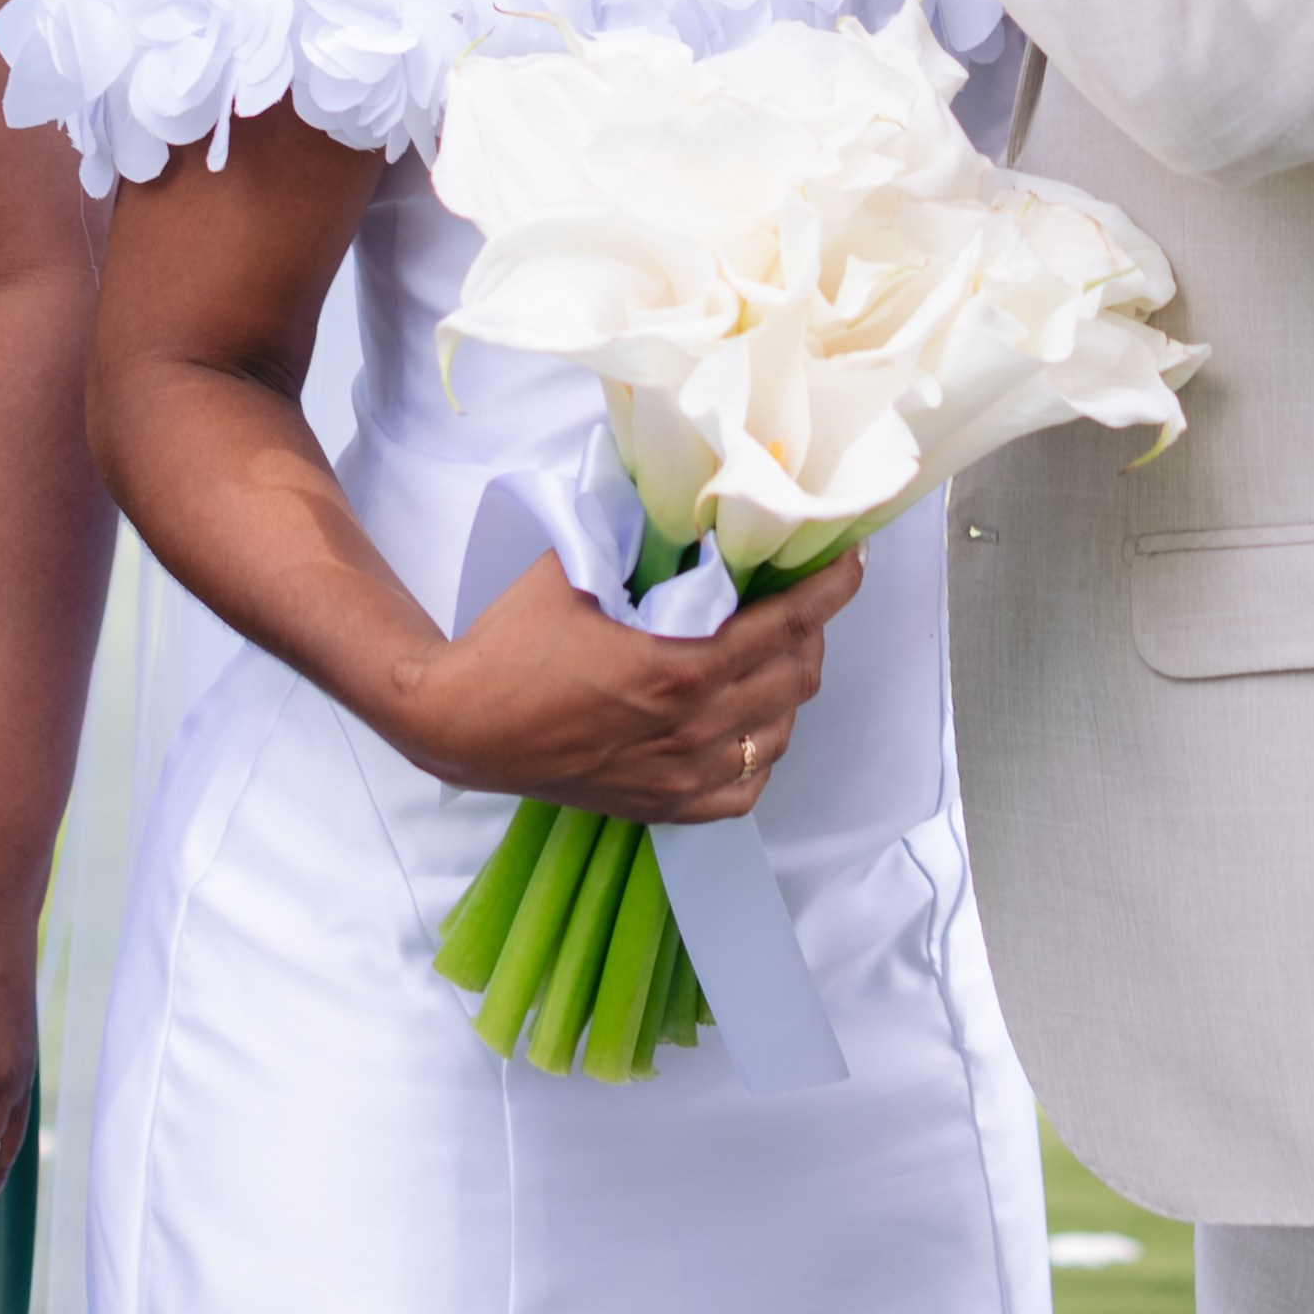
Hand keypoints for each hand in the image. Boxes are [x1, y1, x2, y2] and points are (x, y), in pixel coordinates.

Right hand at [393, 547, 863, 818]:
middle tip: (796, 600)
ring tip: (770, 656)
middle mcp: (691, 728)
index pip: (788, 625)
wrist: (462, 723)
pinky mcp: (663, 805)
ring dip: (788, 689)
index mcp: (679, 667)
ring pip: (780, 732)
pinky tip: (744, 720)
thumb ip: (643, 541)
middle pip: (797, 677)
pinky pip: (745, 788)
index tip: (851, 561)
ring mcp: (680, 774)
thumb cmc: (514, 641)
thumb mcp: (580, 568)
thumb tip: (694, 508)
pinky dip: (758, 751)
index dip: (831, 589)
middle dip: (810, 631)